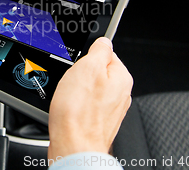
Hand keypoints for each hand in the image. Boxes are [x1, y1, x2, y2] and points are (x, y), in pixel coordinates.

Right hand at [48, 37, 132, 158]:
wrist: (73, 147)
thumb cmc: (79, 112)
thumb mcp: (87, 67)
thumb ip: (99, 50)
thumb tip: (103, 41)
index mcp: (121, 77)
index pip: (105, 53)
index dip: (87, 55)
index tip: (77, 62)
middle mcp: (120, 94)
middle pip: (96, 72)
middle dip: (80, 74)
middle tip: (71, 82)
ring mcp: (109, 110)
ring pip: (88, 89)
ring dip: (75, 91)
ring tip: (68, 98)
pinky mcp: (97, 122)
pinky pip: (84, 105)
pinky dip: (74, 105)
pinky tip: (68, 109)